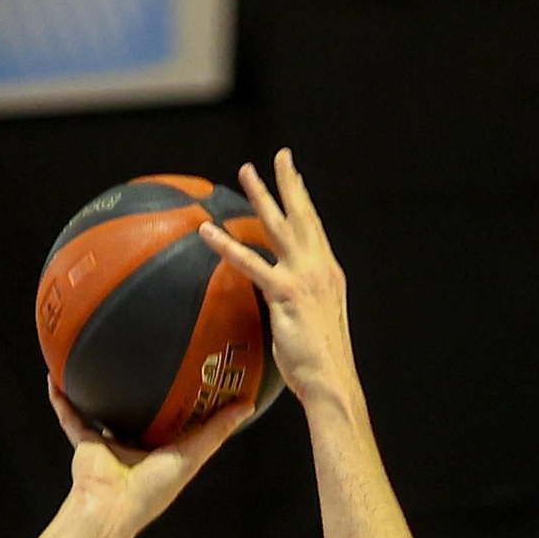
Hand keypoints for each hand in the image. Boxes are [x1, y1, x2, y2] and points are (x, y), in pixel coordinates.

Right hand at [49, 376, 252, 536]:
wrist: (112, 507)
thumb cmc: (153, 490)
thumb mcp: (193, 455)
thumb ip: (216, 430)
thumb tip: (247, 404)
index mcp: (161, 449)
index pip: (173, 418)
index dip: (181, 396)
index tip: (189, 370)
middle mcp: (135, 443)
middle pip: (137, 410)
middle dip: (139, 388)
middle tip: (146, 353)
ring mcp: (108, 443)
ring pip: (102, 409)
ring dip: (98, 389)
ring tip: (99, 357)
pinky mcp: (84, 443)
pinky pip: (71, 416)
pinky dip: (61, 399)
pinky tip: (56, 377)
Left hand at [199, 150, 355, 407]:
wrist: (331, 381)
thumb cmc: (319, 365)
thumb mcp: (310, 327)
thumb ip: (294, 308)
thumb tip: (277, 309)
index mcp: (328, 274)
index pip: (315, 230)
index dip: (305, 203)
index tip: (298, 180)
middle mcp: (320, 268)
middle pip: (303, 216)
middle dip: (291, 183)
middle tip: (280, 156)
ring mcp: (305, 277)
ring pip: (279, 226)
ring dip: (261, 195)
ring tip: (245, 171)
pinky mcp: (286, 293)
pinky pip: (250, 263)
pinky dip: (226, 246)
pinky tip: (207, 232)